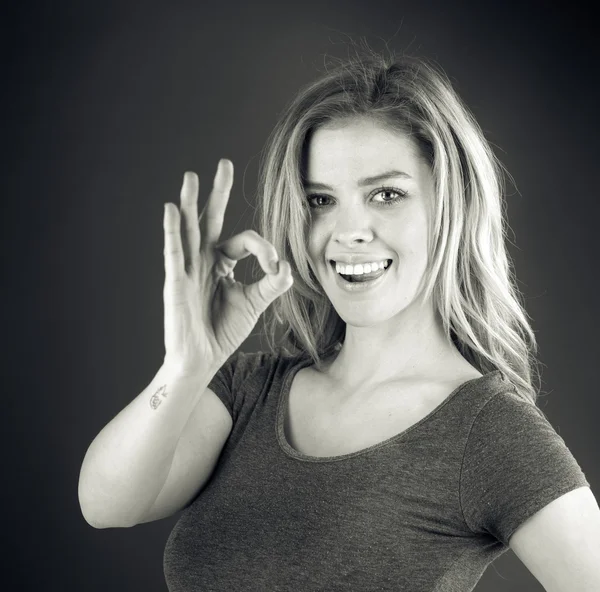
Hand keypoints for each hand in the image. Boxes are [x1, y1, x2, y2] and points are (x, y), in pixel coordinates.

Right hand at [162, 159, 292, 375]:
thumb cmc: (222, 331)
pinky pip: (174, 252)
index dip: (264, 250)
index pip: (244, 241)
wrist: (201, 360)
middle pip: (211, 220)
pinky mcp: (176, 282)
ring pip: (189, 229)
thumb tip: (288, 268)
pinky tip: (171, 210)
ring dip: (189, 202)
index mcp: (221, 263)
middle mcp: (203, 261)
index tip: (276, 267)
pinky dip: (172, 231)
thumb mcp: (254, 304)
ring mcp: (187, 269)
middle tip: (225, 164)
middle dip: (218, 192)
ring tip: (191, 176)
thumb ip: (271, 284)